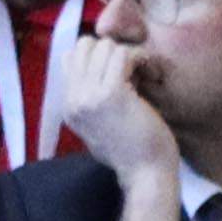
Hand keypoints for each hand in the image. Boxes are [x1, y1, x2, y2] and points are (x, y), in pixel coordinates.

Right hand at [43, 0, 145, 157]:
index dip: (99, 57)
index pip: (71, 57)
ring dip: (130, 54)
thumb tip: (91, 62)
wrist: (146, 175)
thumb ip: (91, 96)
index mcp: (68, 106)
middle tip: (134, 70)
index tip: (122, 74)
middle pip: (84, 46)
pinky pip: (124, 54)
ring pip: (105, 46)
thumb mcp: (100, 123)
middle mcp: (72, 100)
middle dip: (113, 51)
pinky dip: (142, 58)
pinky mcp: (112, 94)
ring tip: (146, 74)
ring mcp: (88, 96)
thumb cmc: (133, 150)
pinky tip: (153, 74)